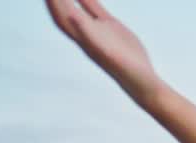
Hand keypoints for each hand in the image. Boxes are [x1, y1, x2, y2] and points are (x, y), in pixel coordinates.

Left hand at [45, 0, 161, 105]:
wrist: (142, 81)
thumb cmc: (127, 72)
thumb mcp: (108, 53)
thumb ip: (90, 35)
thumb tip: (71, 16)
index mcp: (83, 40)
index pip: (62, 17)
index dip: (53, 3)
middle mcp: (87, 34)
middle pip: (65, 11)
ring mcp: (98, 29)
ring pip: (78, 7)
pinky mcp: (110, 27)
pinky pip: (95, 8)